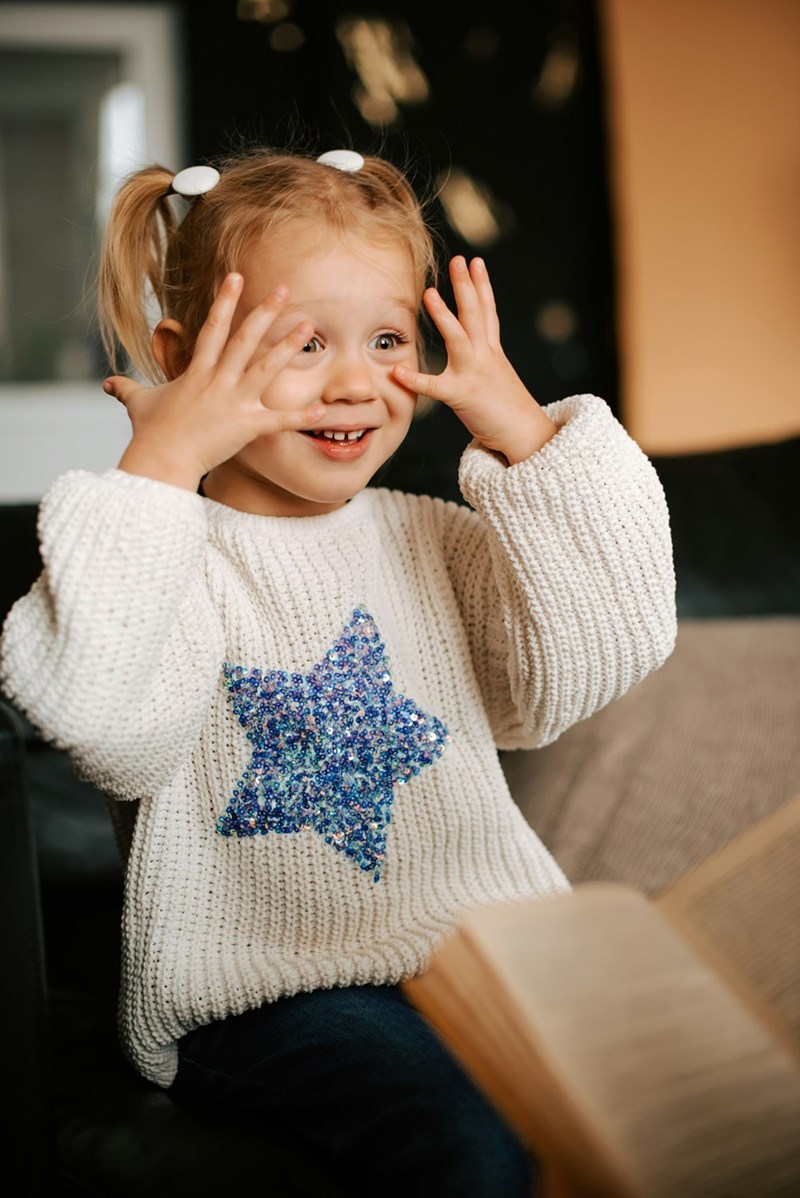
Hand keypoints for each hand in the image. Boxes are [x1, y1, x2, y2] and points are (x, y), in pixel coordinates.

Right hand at [107, 274, 324, 490]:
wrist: (161, 460)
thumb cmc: (150, 434)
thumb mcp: (138, 405)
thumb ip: (127, 390)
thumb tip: (109, 384)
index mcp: (196, 372)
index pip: (212, 328)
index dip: (225, 301)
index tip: (236, 276)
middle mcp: (217, 381)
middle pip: (245, 339)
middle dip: (265, 312)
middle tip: (284, 289)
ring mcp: (233, 402)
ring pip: (266, 368)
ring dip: (288, 347)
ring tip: (309, 326)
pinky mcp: (246, 426)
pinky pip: (278, 420)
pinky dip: (300, 416)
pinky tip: (322, 409)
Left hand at [392, 256, 557, 463]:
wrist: (526, 435)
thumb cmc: (509, 411)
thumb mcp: (497, 379)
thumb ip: (483, 363)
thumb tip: (474, 356)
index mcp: (493, 352)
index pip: (488, 312)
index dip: (482, 285)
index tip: (476, 262)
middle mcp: (486, 357)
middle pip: (476, 315)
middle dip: (467, 286)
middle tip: (459, 260)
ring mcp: (474, 374)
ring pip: (459, 339)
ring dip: (444, 315)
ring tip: (430, 293)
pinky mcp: (462, 396)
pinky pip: (435, 387)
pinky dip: (416, 380)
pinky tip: (397, 372)